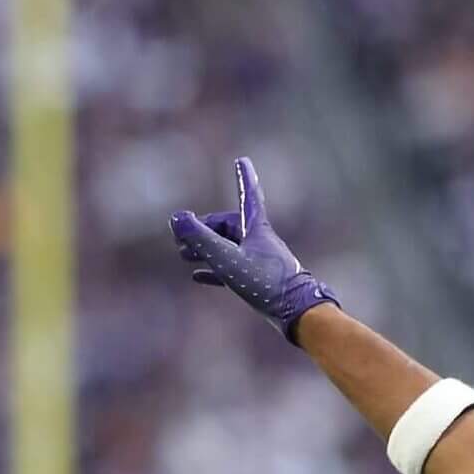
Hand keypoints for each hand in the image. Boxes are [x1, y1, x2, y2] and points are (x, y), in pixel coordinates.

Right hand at [170, 157, 339, 343]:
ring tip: (183, 255)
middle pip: (226, 227)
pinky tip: (197, 276)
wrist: (297, 313)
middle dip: (202, 230)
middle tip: (179, 237)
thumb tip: (176, 218)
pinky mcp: (257, 281)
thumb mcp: (227, 258)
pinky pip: (231, 269)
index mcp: (256, 228)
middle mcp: (258, 241)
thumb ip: (200, 239)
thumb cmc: (265, 283)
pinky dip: (213, 269)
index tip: (242, 160)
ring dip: (204, 249)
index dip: (244, 178)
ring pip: (227, 248)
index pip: (248, 196)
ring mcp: (258, 260)